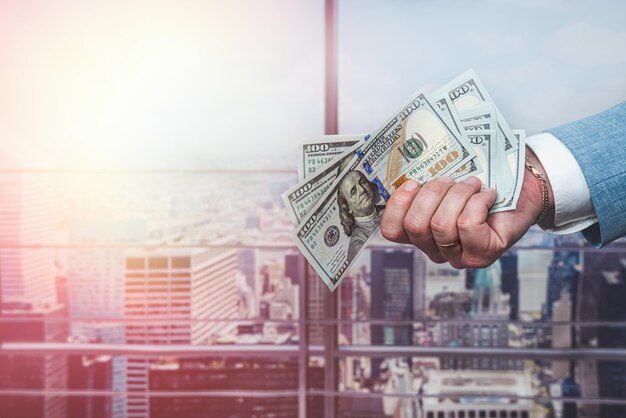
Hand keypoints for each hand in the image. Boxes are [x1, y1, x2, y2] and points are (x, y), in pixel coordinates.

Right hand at [380, 146, 553, 267]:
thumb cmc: (481, 181)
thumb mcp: (445, 181)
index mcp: (420, 233)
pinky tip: (487, 196)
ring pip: (441, 225)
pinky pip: (467, 226)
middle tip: (451, 179)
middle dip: (432, 193)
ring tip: (472, 184)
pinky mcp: (482, 255)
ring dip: (458, 195)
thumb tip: (407, 170)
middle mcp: (436, 250)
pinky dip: (477, 203)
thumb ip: (423, 183)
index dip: (397, 205)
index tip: (413, 182)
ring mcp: (458, 256)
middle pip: (415, 225)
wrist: (521, 186)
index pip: (391, 230)